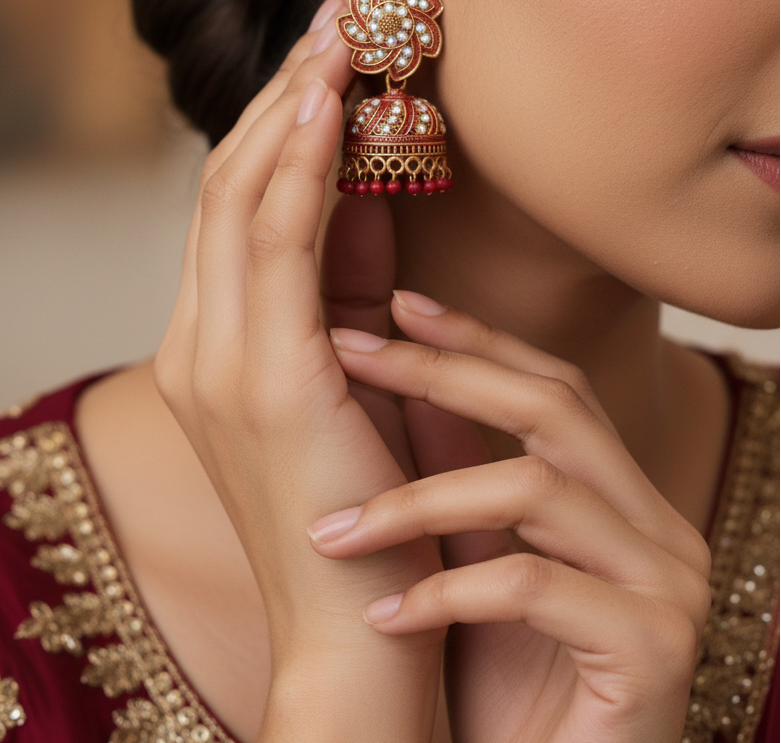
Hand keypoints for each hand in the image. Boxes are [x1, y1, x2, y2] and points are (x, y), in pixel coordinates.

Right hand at [154, 0, 442, 742]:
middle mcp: (200, 340)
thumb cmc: (367, 506)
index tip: (332, 52)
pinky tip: (334, 99)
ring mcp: (219, 358)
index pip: (238, 204)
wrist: (353, 634)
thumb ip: (350, 282)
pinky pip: (277, 241)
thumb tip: (374, 187)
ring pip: (241, 195)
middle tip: (339, 12)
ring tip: (341, 29)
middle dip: (284, 90)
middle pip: (228, 181)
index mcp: (219, 342)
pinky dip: (303, 163)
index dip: (282, 119)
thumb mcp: (356, 369)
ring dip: (294, 105)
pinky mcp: (263, 379)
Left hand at [309, 293, 711, 742]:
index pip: (553, 388)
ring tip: (332, 531)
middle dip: (441, 370)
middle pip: (553, 407)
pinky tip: (384, 614)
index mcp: (621, 502)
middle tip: (346, 351)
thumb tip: (399, 369)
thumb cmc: (499, 695)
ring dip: (418, 501)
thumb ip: (450, 472)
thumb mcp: (463, 565)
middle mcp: (659, 529)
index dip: (475, 339)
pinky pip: (532, 584)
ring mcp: (667, 587)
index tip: (394, 303)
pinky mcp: (654, 648)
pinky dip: (444, 590)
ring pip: (535, 487)